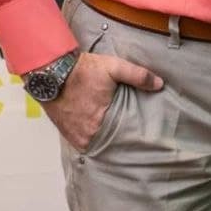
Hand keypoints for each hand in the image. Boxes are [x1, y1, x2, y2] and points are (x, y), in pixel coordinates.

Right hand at [40, 51, 162, 149]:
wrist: (51, 71)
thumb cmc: (84, 70)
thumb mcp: (113, 67)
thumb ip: (137, 76)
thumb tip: (159, 84)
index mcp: (101, 120)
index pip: (122, 137)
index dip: (131, 136)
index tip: (140, 136)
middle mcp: (88, 133)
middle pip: (109, 142)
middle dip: (118, 139)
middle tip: (129, 136)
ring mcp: (75, 136)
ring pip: (96, 143)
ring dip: (104, 139)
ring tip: (115, 135)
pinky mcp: (66, 134)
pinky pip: (83, 142)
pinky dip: (91, 138)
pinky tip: (99, 133)